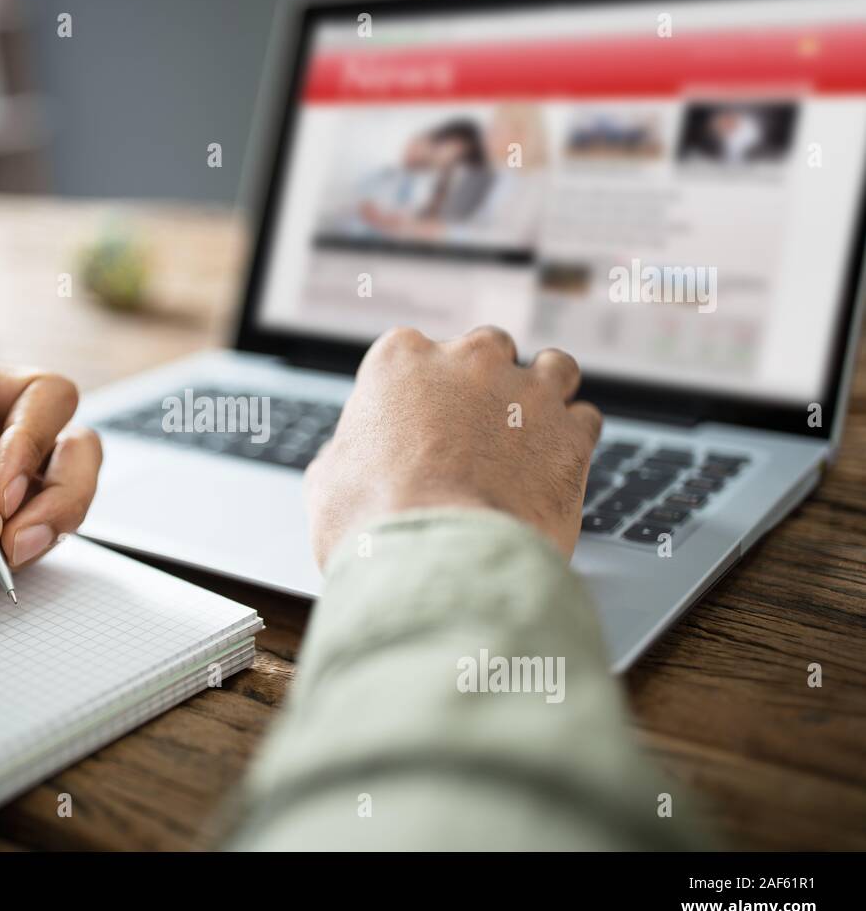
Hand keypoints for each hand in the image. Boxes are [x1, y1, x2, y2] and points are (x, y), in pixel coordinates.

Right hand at [304, 326, 601, 565]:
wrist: (440, 561)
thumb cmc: (373, 523)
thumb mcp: (327, 486)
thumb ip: (343, 456)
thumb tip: (344, 460)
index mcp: (400, 361)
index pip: (413, 352)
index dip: (419, 390)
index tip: (420, 421)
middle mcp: (468, 360)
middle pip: (487, 350)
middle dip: (485, 384)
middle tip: (476, 431)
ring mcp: (526, 391)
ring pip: (552, 367)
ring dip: (544, 395)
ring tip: (532, 434)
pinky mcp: (571, 433)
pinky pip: (584, 419)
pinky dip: (575, 440)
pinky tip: (557, 467)